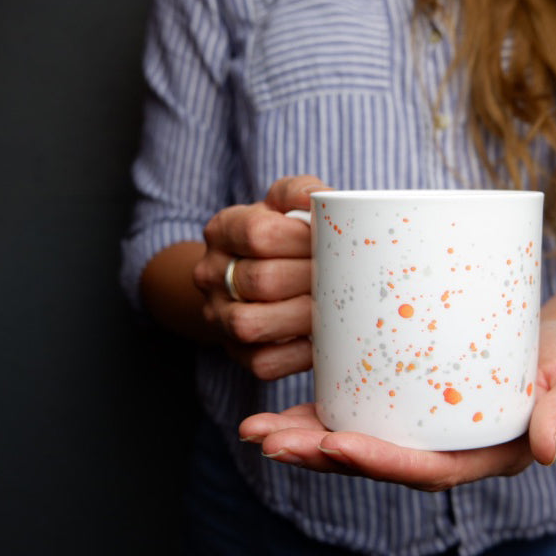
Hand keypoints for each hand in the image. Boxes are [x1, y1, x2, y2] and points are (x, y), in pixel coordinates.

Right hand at [192, 175, 328, 379]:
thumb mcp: (284, 204)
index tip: (331, 242)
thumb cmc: (280, 235)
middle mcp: (211, 273)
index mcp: (223, 230)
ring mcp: (219, 316)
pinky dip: (298, 355)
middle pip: (260, 281)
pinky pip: (263, 363)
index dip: (301, 239)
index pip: (258, 233)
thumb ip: (302, 192)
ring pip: (250, 324)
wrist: (248, 276)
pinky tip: (321, 339)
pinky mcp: (237, 354)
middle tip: (344, 278)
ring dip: (301, 317)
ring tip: (334, 308)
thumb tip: (328, 201)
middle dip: (310, 279)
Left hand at [238, 319, 555, 490]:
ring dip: (306, 436)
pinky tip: (284, 401)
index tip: (337, 445)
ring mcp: (428, 425)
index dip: (380, 461)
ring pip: (361, 437)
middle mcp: (448, 448)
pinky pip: (366, 407)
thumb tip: (548, 449)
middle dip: (319, 453)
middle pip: (377, 458)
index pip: (428, 468)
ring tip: (254, 428)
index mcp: (486, 455)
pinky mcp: (415, 397)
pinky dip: (324, 407)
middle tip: (266, 438)